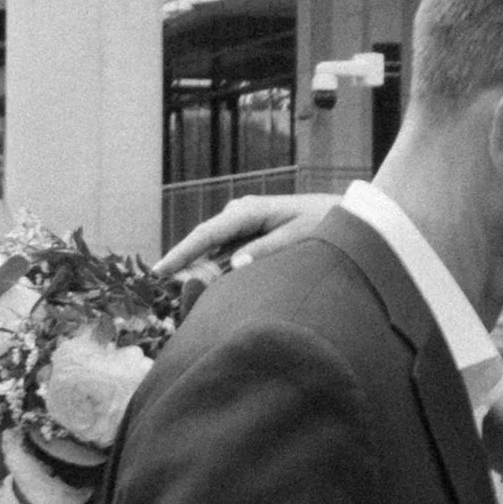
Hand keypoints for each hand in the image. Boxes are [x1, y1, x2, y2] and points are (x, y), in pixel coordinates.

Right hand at [151, 194, 339, 284]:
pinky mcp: (248, 230)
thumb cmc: (325, 225)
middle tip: (165, 291)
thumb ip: (268, 250)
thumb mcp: (299, 238)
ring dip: (201, 268)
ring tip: (184, 293)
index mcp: (249, 210)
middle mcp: (240, 212)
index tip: (158, 271)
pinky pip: (224, 250)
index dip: (181, 253)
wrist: (344, 213)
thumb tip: (235, 263)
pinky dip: (216, 266)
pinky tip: (208, 284)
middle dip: (186, 265)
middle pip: (204, 242)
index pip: (206, 234)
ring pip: (213, 247)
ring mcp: (242, 220)